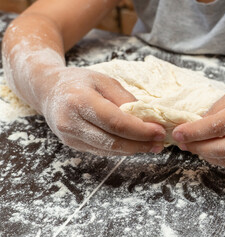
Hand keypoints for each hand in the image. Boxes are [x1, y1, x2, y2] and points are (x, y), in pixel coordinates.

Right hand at [40, 67, 165, 155]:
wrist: (48, 90)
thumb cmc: (78, 82)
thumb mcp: (104, 80)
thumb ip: (125, 99)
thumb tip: (147, 119)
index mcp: (79, 101)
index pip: (115, 122)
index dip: (140, 130)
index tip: (159, 131)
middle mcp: (71, 122)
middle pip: (112, 141)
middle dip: (140, 144)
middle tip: (160, 142)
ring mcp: (69, 137)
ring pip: (108, 150)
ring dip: (134, 150)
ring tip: (152, 145)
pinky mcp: (72, 145)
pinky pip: (102, 151)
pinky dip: (121, 150)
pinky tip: (135, 145)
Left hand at [172, 79, 224, 167]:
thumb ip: (220, 106)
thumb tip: (198, 123)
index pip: (219, 125)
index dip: (195, 131)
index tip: (178, 132)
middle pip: (222, 147)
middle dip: (196, 146)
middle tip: (181, 142)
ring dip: (205, 154)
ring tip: (192, 146)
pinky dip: (218, 159)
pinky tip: (208, 151)